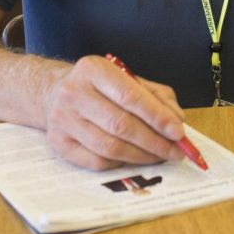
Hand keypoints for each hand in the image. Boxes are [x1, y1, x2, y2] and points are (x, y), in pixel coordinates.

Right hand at [42, 55, 187, 169]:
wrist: (55, 92)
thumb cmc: (100, 86)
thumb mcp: (128, 79)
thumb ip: (157, 95)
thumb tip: (177, 120)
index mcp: (94, 70)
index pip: (130, 96)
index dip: (157, 117)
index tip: (178, 132)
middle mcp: (74, 93)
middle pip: (120, 125)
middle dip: (153, 142)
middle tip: (175, 151)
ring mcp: (63, 119)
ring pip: (109, 147)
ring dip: (140, 156)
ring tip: (159, 156)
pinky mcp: (58, 142)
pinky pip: (95, 162)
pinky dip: (119, 163)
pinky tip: (132, 158)